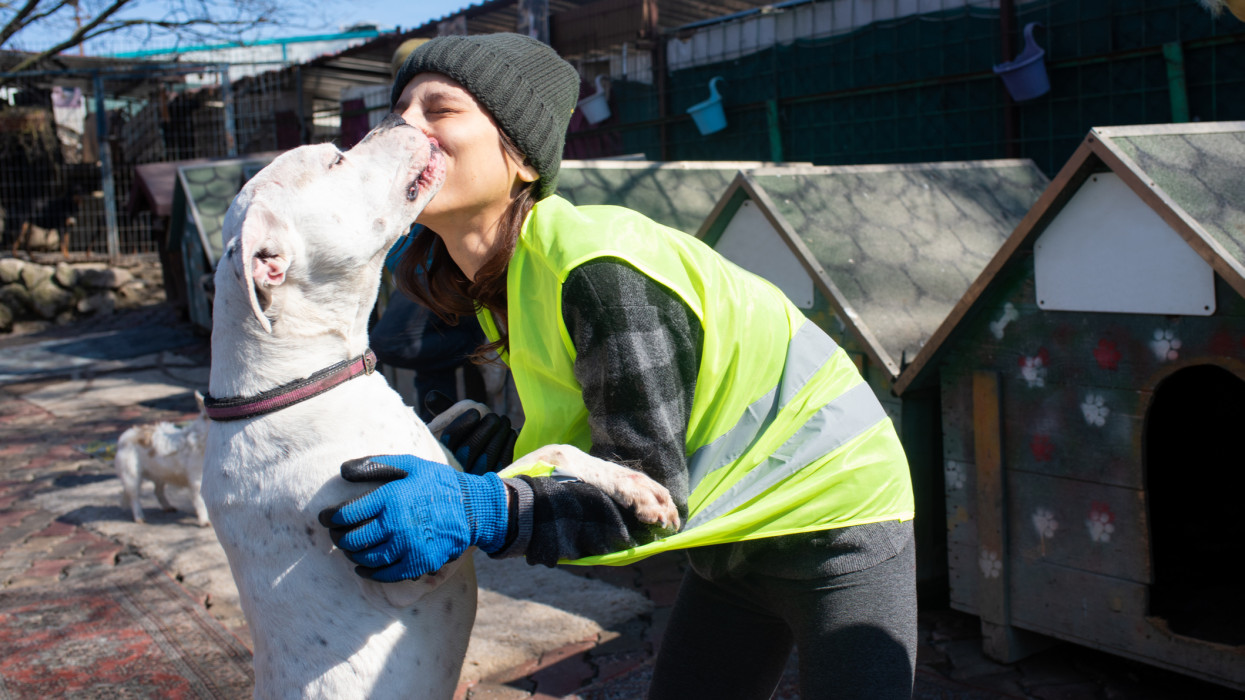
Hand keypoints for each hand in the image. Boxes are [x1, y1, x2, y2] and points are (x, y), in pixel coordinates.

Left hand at [317, 454, 508, 581]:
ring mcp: (407, 547)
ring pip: (365, 557)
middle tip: (335, 534)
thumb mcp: (410, 464)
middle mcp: (395, 524)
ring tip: (349, 548)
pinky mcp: (417, 563)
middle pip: (351, 539)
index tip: (324, 518)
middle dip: (337, 537)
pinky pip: (384, 574)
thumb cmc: (439, 483)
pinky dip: (369, 572)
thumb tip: (342, 471)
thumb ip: (376, 465)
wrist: (473, 509)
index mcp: (390, 498)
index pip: (346, 514)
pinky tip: (362, 567)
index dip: (329, 517)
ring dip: (351, 555)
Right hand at [424, 391, 516, 474]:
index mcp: (440, 452)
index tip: (475, 412)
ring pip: (487, 456)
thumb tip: (432, 395)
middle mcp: (453, 469)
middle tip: (494, 416)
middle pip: (469, 448)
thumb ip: (442, 410)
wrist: (474, 463)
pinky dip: (507, 445)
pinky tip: (511, 433)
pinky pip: (501, 463)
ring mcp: (472, 479)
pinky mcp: (490, 481)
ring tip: (504, 421)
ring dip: (499, 434)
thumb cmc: (460, 438)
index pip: (449, 439)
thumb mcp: (448, 425)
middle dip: (486, 428)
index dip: (462, 424)